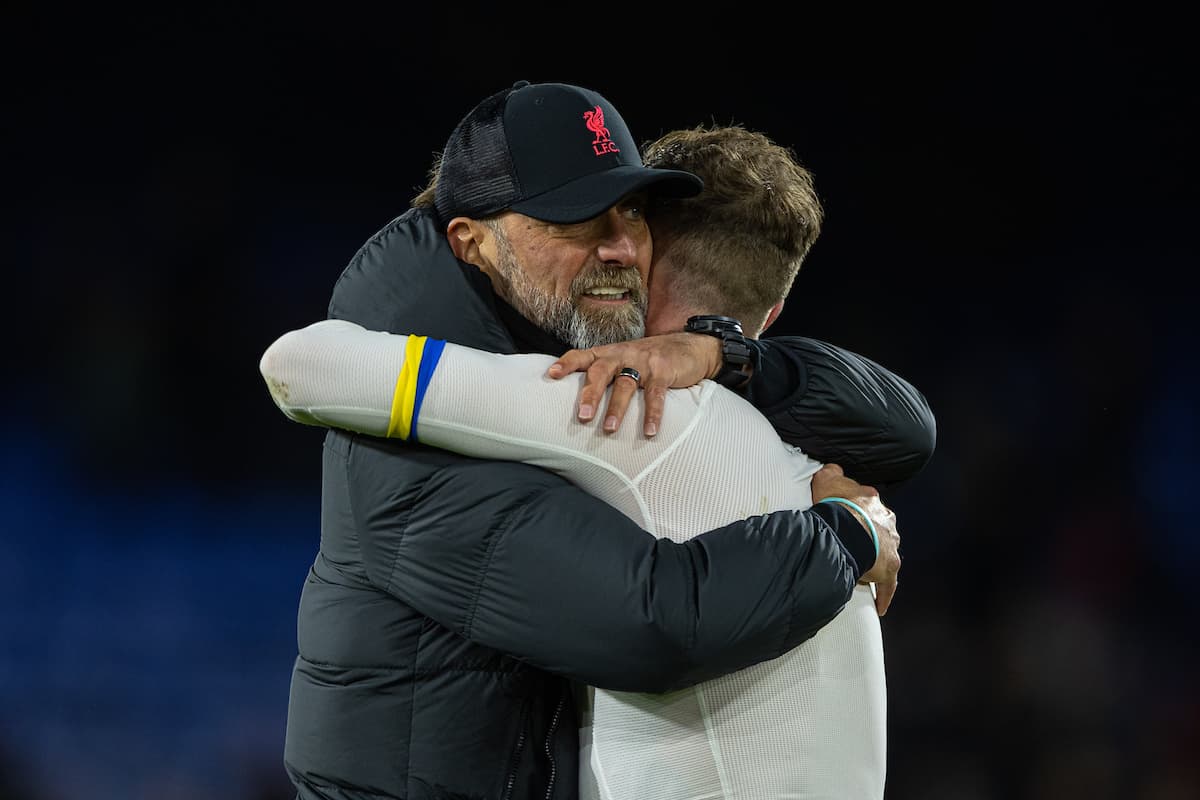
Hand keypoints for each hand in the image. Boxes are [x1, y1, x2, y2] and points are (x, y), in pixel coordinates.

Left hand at [546, 333, 722, 436]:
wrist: (690, 345)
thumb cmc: (648, 358)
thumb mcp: (622, 359)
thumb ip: (603, 374)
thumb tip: (578, 402)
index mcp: (608, 353)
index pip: (582, 355)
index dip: (566, 363)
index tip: (551, 375)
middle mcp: (622, 355)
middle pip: (600, 372)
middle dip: (590, 394)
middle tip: (582, 417)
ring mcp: (644, 362)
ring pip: (625, 385)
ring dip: (617, 409)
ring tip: (609, 429)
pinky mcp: (664, 372)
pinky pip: (656, 395)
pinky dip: (653, 414)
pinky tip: (649, 432)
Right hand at [811, 464, 900, 616]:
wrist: (844, 530)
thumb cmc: (834, 506)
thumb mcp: (827, 480)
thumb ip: (831, 473)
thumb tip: (832, 468)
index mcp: (872, 501)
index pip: (867, 506)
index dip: (856, 513)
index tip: (849, 520)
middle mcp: (886, 521)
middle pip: (880, 529)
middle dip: (870, 536)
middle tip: (854, 546)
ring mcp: (890, 545)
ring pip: (886, 554)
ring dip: (876, 560)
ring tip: (863, 569)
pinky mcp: (889, 568)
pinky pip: (888, 584)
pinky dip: (884, 594)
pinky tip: (880, 605)